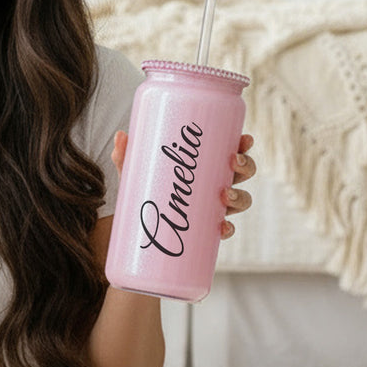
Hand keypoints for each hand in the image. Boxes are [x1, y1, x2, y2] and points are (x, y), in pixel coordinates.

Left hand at [110, 131, 255, 240]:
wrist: (134, 227)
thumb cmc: (142, 189)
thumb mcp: (134, 171)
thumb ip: (126, 155)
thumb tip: (120, 135)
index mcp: (206, 165)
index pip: (232, 151)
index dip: (244, 145)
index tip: (244, 139)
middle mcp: (215, 185)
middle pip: (243, 173)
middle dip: (246, 166)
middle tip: (233, 162)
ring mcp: (214, 208)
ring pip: (241, 200)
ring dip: (241, 196)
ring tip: (225, 195)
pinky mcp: (206, 229)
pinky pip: (225, 230)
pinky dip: (227, 229)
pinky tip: (222, 227)